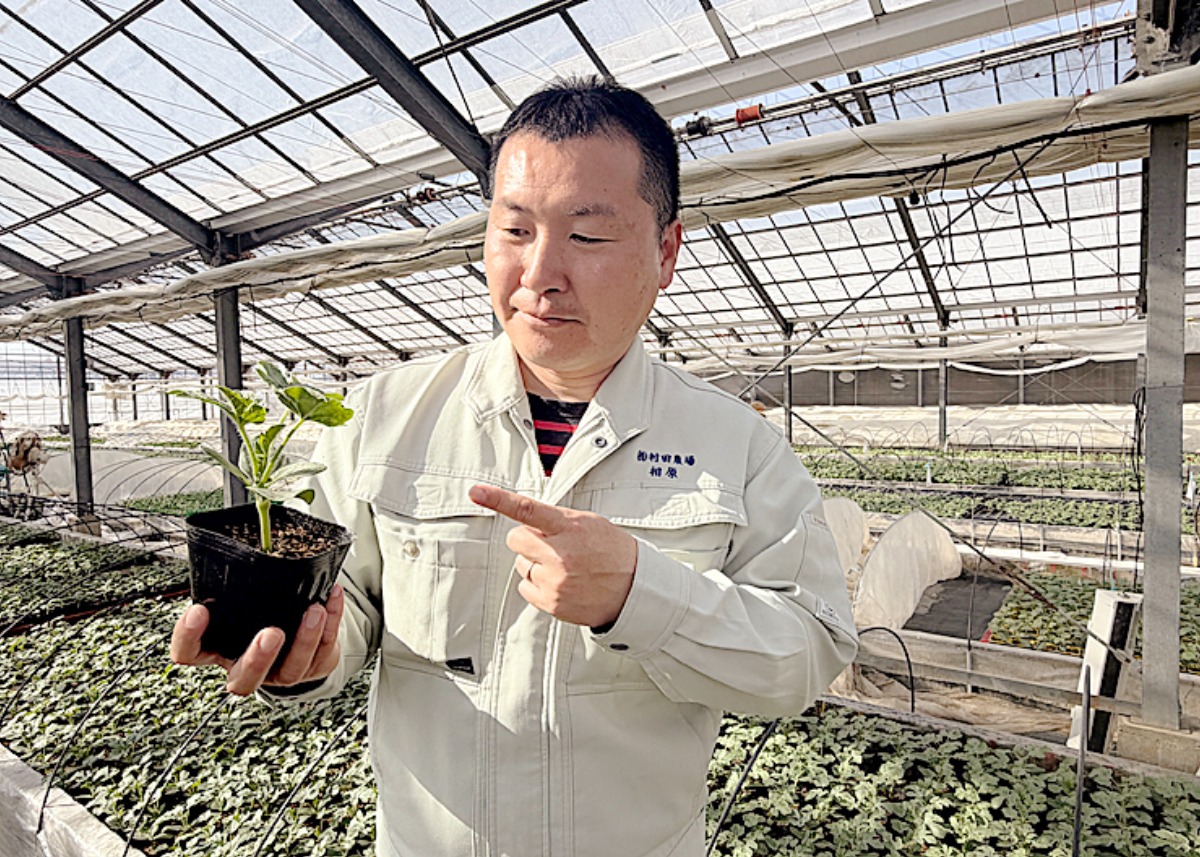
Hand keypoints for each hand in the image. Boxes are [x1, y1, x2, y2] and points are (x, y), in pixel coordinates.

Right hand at [169, 584, 344, 695]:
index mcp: (219, 650)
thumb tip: (238, 538)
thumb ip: (234, 586)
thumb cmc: (260, 614)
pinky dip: (332, 621)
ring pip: (291, 668)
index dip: (188, 637)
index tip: (199, 610)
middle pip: (243, 680)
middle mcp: (246, 666)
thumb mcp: (240, 602)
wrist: (296, 638)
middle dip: (258, 657)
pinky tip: (332, 596)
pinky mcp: (312, 666)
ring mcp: (280, 672)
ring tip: (315, 610)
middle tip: (271, 632)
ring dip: (305, 639)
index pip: (189, 653)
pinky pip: (324, 648)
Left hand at [469, 485, 636, 626]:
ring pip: (521, 564)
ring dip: (536, 563)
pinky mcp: (552, 603)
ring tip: (565, 567)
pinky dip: (538, 584)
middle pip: (516, 539)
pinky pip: (526, 587)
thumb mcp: (589, 524)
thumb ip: (557, 521)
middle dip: (528, 539)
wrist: (634, 589)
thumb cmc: (612, 552)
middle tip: (552, 544)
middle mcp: (560, 555)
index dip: (499, 500)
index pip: (529, 510)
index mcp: (570, 529)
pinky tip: (562, 582)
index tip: (476, 492)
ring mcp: (555, 581)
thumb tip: (526, 520)